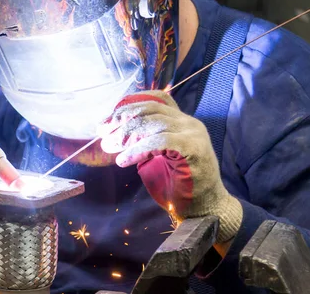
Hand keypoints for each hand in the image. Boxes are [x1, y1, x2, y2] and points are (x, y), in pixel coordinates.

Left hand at [98, 91, 242, 242]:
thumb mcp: (160, 158)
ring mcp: (193, 135)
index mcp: (182, 122)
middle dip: (122, 119)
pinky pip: (159, 142)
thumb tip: (115, 134)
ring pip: (153, 123)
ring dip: (126, 135)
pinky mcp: (193, 149)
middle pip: (150, 109)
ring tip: (110, 147)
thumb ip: (146, 142)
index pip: (156, 99)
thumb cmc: (181, 187)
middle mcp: (189, 123)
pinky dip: (137, 150)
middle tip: (102, 132)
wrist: (206, 210)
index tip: (108, 119)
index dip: (129, 104)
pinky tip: (123, 161)